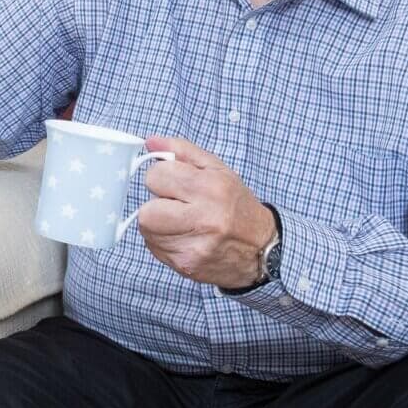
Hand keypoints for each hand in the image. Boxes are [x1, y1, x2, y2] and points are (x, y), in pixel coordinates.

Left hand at [138, 136, 276, 288]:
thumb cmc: (236, 205)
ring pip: (147, 231)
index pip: (156, 177)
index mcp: (211, 188)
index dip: (160, 176)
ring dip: (157, 223)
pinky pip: (154, 248)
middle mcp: (204, 219)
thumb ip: (182, 151)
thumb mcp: (217, 169)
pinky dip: (162, 240)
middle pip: (147, 211)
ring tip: (179, 220)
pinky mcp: (186, 266)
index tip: (172, 181)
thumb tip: (150, 142)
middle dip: (154, 204)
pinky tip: (182, 235)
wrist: (260, 248)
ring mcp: (195, 247)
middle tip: (172, 203)